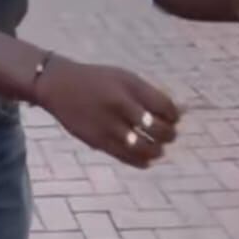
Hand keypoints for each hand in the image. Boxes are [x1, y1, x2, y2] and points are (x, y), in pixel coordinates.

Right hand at [36, 56, 179, 168]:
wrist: (59, 85)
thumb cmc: (97, 81)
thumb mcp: (123, 77)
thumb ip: (148, 94)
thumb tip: (179, 112)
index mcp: (129, 85)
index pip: (165, 107)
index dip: (174, 116)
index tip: (173, 119)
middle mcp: (120, 104)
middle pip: (158, 129)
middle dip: (169, 135)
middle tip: (169, 136)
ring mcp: (108, 124)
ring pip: (145, 148)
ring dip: (157, 151)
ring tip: (158, 149)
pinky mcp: (98, 141)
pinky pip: (128, 158)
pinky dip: (142, 161)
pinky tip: (145, 159)